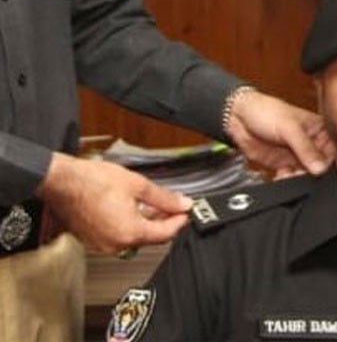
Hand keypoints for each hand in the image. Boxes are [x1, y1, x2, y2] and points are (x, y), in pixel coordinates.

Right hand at [36, 152, 191, 252]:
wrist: (60, 181)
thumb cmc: (91, 181)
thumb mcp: (137, 185)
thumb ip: (164, 198)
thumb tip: (182, 204)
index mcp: (130, 233)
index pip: (165, 234)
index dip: (179, 221)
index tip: (185, 212)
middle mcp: (117, 244)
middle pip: (151, 237)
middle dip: (164, 222)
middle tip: (172, 207)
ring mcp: (103, 245)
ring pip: (135, 237)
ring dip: (147, 223)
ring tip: (152, 205)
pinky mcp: (93, 241)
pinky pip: (119, 236)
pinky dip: (129, 225)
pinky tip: (132, 209)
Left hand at [226, 90, 334, 176]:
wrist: (238, 117)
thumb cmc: (265, 110)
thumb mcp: (289, 127)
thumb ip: (305, 148)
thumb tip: (320, 167)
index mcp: (319, 130)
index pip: (332, 150)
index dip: (327, 161)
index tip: (319, 169)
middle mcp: (311, 144)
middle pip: (320, 166)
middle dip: (312, 173)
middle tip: (301, 173)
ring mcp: (298, 155)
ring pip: (307, 175)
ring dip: (299, 179)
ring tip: (289, 175)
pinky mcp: (285, 165)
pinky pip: (292, 179)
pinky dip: (287, 181)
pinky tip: (281, 176)